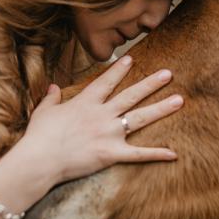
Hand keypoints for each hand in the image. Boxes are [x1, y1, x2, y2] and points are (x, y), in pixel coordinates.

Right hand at [19, 55, 182, 184]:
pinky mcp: (111, 153)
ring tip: (179, 100)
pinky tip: (174, 153)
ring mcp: (108, 133)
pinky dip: (156, 154)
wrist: (39, 160)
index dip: (119, 70)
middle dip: (151, 83)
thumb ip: (52, 97)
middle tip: (169, 73)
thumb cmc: (39, 136)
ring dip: (161, 108)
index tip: (132, 59)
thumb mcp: (44, 111)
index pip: (106, 82)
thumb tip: (54, 87)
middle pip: (131, 95)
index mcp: (85, 102)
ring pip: (140, 118)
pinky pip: (138, 154)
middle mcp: (101, 114)